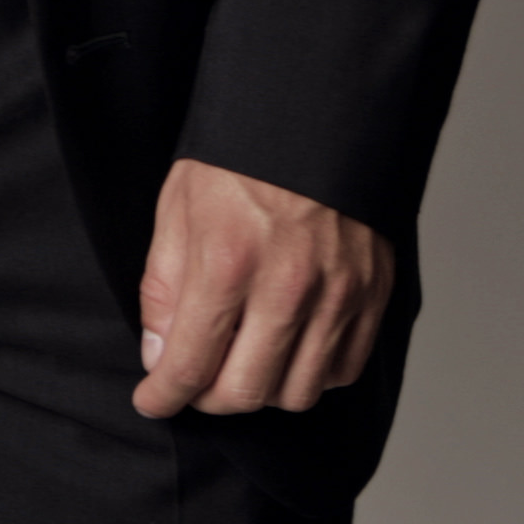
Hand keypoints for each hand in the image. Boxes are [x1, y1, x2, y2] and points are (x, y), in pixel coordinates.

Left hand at [134, 158, 395, 417]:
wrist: (313, 122)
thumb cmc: (237, 161)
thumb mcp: (176, 209)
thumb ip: (164, 287)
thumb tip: (159, 352)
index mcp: (228, 262)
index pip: (191, 362)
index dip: (164, 395)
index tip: (151, 401)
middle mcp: (288, 289)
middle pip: (245, 392)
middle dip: (208, 400)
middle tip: (193, 384)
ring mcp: (338, 298)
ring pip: (297, 393)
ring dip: (261, 391)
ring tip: (240, 363)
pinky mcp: (372, 299)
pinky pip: (340, 371)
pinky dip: (309, 374)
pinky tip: (286, 349)